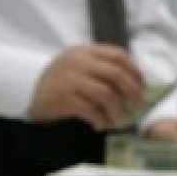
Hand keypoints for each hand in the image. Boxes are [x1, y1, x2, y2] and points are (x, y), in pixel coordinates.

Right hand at [28, 45, 143, 130]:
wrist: (33, 102)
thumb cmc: (62, 86)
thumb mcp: (79, 69)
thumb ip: (102, 69)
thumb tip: (137, 84)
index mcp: (83, 51)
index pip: (118, 55)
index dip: (135, 71)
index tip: (143, 85)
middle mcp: (76, 62)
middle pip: (116, 74)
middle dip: (133, 91)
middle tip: (139, 105)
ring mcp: (68, 79)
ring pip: (107, 94)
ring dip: (118, 110)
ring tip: (120, 119)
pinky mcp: (63, 99)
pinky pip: (92, 110)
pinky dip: (102, 120)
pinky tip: (102, 124)